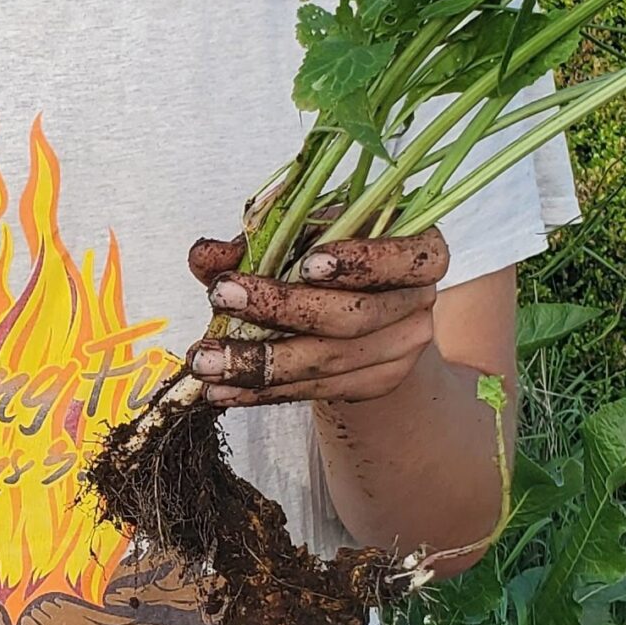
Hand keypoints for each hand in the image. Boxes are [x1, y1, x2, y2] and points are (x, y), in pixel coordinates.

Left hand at [187, 229, 451, 406]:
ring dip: (259, 363)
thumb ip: (258, 240)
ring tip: (206, 361)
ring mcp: (401, 351)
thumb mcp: (302, 232)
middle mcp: (418, 303)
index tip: (306, 264)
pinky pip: (314, 391)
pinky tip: (222, 389)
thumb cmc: (331, 252)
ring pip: (328, 363)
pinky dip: (262, 391)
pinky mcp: (374, 385)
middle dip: (280, 308)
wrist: (361, 303)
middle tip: (220, 297)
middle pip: (353, 316)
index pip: (402, 259)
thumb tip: (206, 256)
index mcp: (419, 251)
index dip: (359, 263)